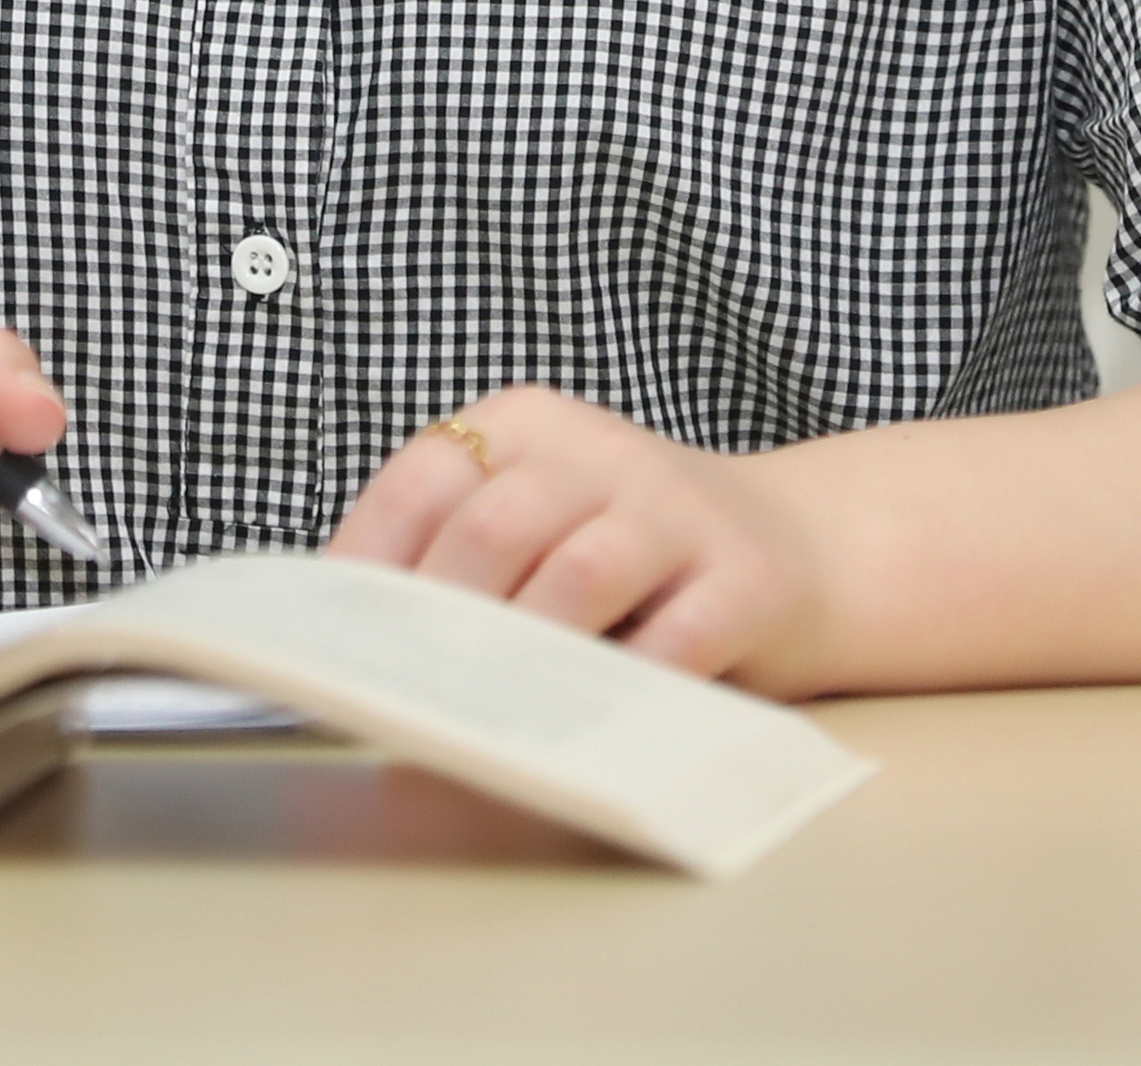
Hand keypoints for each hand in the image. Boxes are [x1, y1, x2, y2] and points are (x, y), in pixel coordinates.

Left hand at [325, 384, 829, 687]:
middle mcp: (603, 452)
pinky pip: (676, 636)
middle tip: (410, 691)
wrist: (803, 545)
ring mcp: (679, 510)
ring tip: (487, 710)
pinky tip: (597, 715)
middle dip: (442, 618)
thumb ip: (461, 555)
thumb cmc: (636, 551)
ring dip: (526, 653)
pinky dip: (626, 682)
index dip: (368, 561)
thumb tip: (353, 639)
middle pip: (494, 527)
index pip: (425, 477)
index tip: (337, 640)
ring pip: (580, 574)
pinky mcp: (747, 577)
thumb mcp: (545, 518)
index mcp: (531, 425)